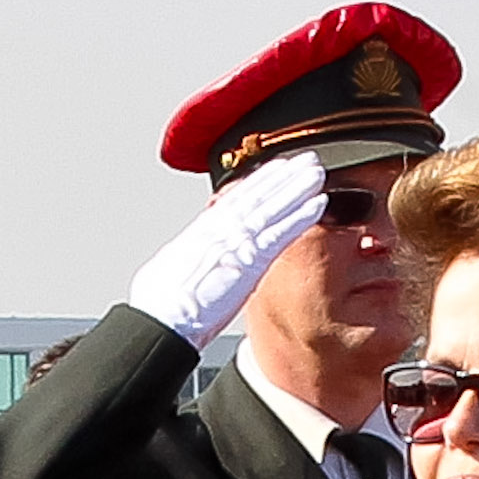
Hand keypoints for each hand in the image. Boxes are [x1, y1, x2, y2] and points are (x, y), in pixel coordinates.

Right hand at [125, 155, 332, 350]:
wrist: (161, 318)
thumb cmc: (159, 305)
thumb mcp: (170, 273)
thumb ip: (188, 263)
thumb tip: (188, 266)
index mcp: (201, 233)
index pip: (234, 200)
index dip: (256, 182)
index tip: (273, 169)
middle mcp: (220, 231)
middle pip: (256, 196)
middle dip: (281, 176)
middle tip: (303, 160)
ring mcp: (236, 243)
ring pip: (271, 207)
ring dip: (297, 187)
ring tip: (317, 172)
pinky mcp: (250, 260)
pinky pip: (281, 233)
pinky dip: (300, 216)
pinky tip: (319, 204)